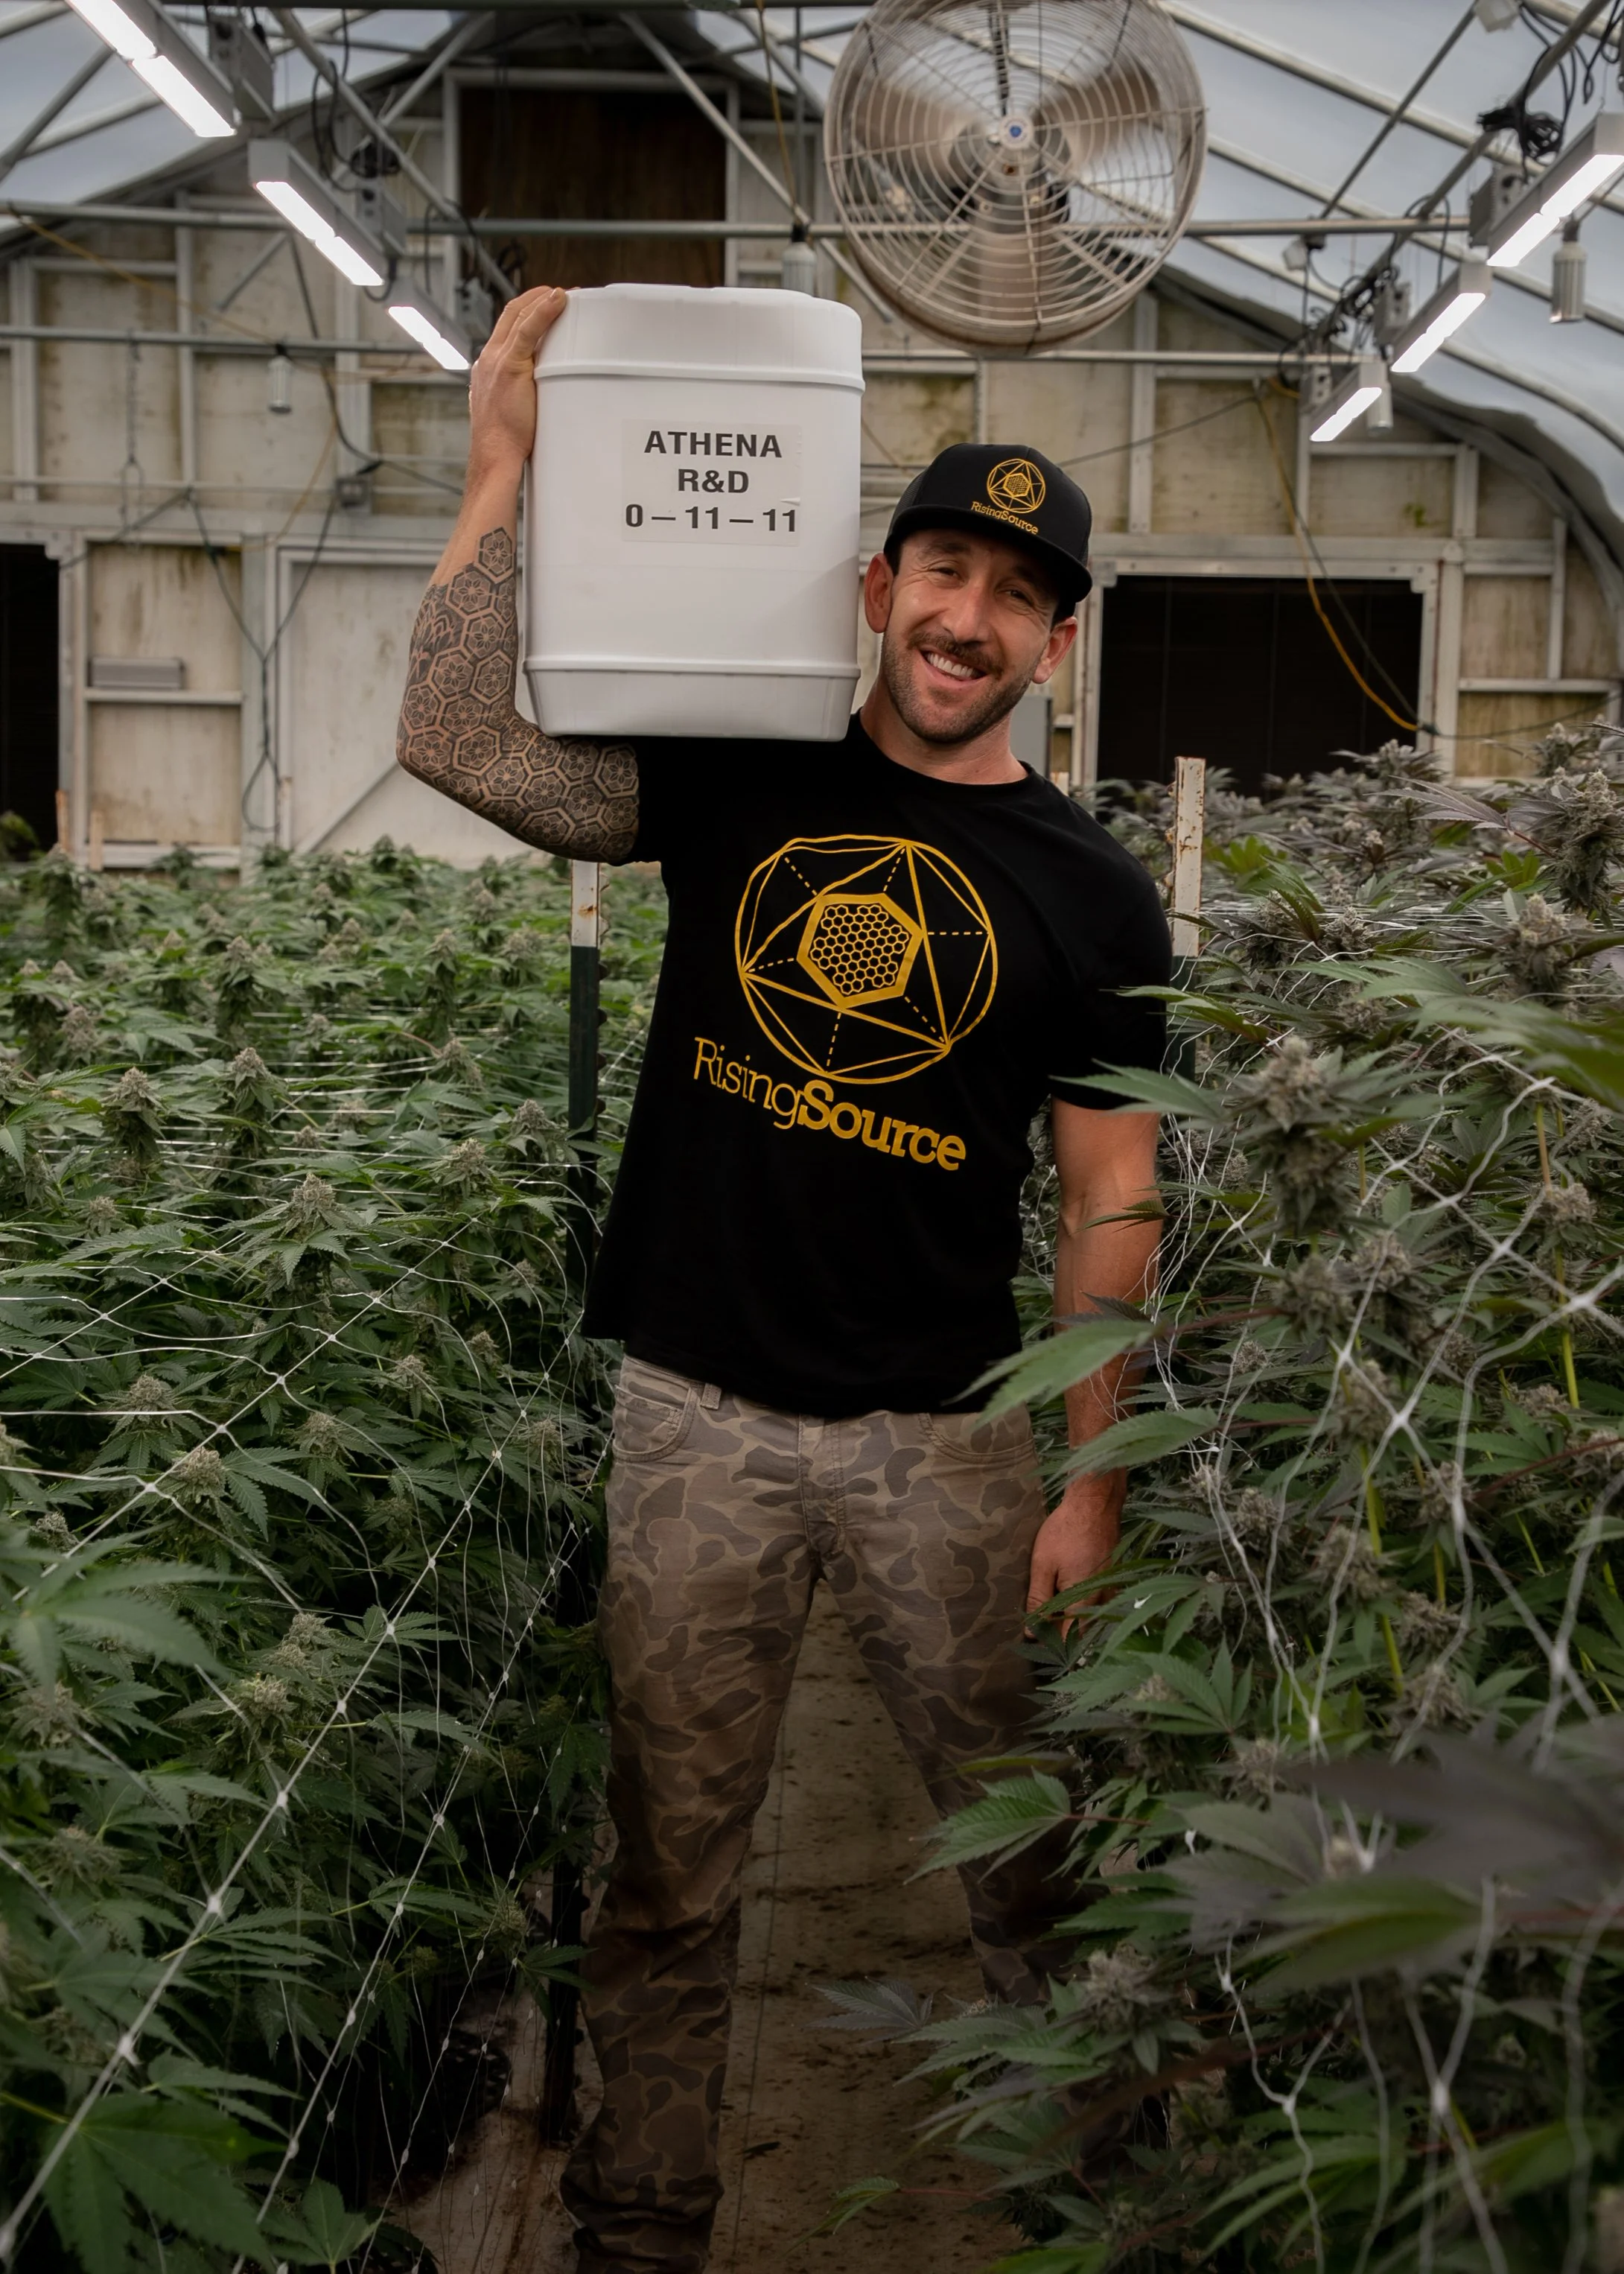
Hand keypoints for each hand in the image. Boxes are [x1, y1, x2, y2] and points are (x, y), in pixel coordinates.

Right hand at [467, 284, 568, 482]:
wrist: (496, 456)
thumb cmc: (508, 442)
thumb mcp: (516, 410)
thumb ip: (526, 394)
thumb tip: (550, 395)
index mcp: (489, 366)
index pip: (507, 326)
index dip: (528, 310)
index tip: (550, 305)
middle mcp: (489, 358)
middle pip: (511, 313)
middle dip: (537, 298)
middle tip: (566, 295)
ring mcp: (497, 360)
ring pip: (519, 316)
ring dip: (544, 299)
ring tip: (569, 295)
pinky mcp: (509, 366)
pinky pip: (527, 329)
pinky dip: (544, 310)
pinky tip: (559, 299)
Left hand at [1026, 1471, 1122, 1633]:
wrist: (1095, 1502)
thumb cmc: (1067, 1530)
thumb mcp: (1044, 1564)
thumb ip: (1039, 1599)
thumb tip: (1032, 1631)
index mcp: (1084, 1600)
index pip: (1068, 1637)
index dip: (1050, 1645)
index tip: (1033, 1646)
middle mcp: (1101, 1599)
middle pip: (1080, 1630)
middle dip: (1060, 1636)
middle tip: (1037, 1634)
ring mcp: (1109, 1588)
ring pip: (1089, 1616)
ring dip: (1070, 1621)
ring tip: (1047, 1619)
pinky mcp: (1110, 1578)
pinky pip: (1096, 1602)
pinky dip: (1080, 1606)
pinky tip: (1064, 1599)